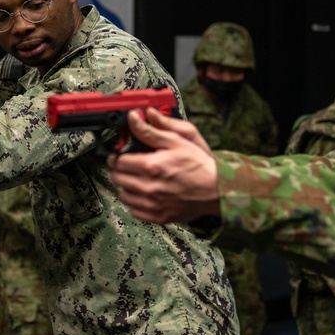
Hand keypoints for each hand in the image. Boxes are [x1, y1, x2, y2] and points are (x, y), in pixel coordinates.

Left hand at [107, 108, 221, 224]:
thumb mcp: (177, 140)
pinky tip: (145, 194)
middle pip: (117, 178)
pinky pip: (135, 211)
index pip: (118, 161)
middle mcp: (148, 187)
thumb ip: (151, 130)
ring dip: (127, 186)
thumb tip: (134, 118)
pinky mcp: (158, 217)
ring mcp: (152, 205)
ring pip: (123, 195)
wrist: (217, 190)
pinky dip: (136, 203)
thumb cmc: (199, 164)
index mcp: (151, 166)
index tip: (121, 155)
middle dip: (120, 170)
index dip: (117, 156)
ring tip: (137, 180)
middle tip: (129, 166)